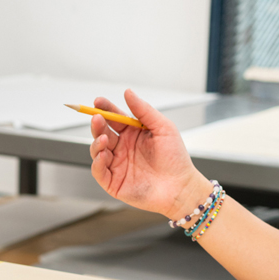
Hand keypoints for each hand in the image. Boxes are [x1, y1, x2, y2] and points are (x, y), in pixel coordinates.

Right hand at [88, 89, 211, 218]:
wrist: (181, 187)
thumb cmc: (176, 159)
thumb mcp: (163, 128)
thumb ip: (144, 110)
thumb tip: (128, 92)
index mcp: (133, 134)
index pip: (114, 118)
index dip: (105, 109)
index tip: (98, 101)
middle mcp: (123, 148)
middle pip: (103, 133)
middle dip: (97, 124)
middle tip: (97, 118)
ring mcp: (118, 165)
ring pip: (97, 150)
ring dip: (97, 142)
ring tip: (104, 138)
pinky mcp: (114, 182)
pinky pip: (99, 171)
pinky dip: (97, 162)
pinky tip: (104, 155)